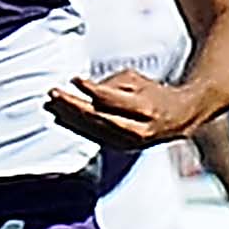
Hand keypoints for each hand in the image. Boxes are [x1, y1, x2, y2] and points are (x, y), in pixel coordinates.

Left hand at [41, 67, 177, 151]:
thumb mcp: (136, 82)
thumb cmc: (153, 95)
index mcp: (146, 109)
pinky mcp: (120, 148)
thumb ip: (111, 84)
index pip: (113, 100)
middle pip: (99, 118)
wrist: (178, 119)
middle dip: (73, 106)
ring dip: (69, 118)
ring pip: (94, 130)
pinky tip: (59, 118)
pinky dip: (75, 127)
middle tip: (54, 93)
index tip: (74, 79)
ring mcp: (128, 143)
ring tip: (50, 105)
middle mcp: (138, 130)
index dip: (92, 90)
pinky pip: (93, 137)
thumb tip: (83, 88)